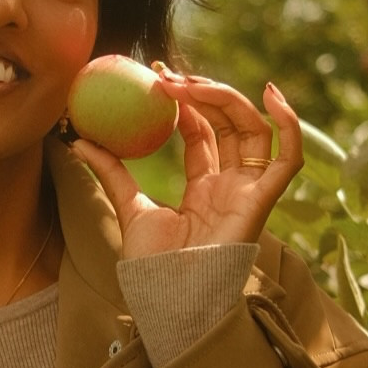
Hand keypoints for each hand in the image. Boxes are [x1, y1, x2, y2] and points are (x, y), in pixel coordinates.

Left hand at [69, 71, 302, 256]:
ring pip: (253, 129)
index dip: (185, 103)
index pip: (202, 134)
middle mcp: (230, 186)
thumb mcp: (129, 208)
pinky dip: (289, 123)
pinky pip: (289, 157)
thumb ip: (112, 172)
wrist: (168, 293)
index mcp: (204, 189)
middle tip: (167, 74)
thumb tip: (78, 139)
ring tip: (187, 82)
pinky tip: (271, 93)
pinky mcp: (264, 199)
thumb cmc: (152, 265)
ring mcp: (249, 191)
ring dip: (224, 98)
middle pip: (228, 125)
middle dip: (202, 92)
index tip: (156, 77)